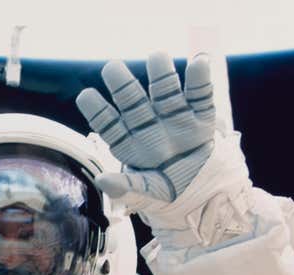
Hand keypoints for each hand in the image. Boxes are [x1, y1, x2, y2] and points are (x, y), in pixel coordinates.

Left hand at [76, 52, 214, 203]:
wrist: (208, 197)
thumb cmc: (169, 196)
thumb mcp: (147, 195)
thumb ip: (127, 188)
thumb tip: (102, 181)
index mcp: (130, 144)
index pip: (109, 125)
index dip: (97, 110)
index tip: (85, 96)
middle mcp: (149, 125)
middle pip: (133, 102)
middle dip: (123, 85)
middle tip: (111, 67)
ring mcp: (175, 119)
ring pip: (165, 93)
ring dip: (161, 75)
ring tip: (157, 57)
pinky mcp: (202, 119)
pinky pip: (200, 97)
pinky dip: (200, 81)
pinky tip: (199, 62)